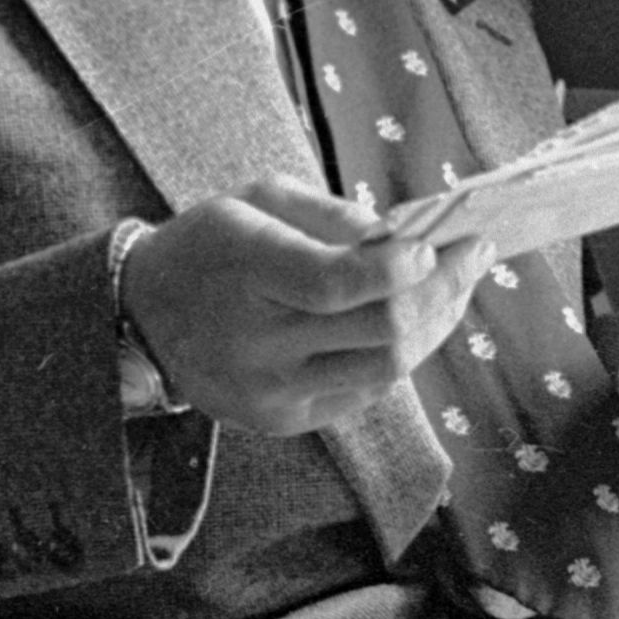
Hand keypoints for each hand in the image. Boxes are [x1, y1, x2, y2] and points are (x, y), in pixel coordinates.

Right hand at [114, 179, 491, 438]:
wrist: (142, 315)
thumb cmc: (212, 243)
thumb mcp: (259, 198)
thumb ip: (334, 215)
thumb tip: (410, 239)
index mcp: (244, 270)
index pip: (335, 284)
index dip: (399, 269)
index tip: (439, 245)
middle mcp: (255, 342)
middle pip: (378, 331)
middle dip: (443, 293)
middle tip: (476, 257)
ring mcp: (268, 391)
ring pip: (384, 369)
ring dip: (434, 327)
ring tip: (456, 289)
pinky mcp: (280, 420)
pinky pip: (363, 390)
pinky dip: (399, 354)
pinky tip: (414, 321)